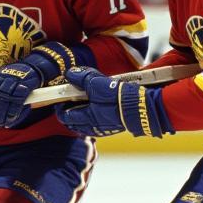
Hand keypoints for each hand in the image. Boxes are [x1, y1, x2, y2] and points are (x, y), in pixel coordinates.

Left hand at [0, 42, 78, 128]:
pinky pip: (16, 104)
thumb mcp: (0, 84)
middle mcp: (0, 81)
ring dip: (3, 117)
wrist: (32, 67)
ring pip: (4, 105)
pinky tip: (12, 118)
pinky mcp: (24, 87)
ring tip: (3, 124)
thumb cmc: (15, 80)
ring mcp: (12, 83)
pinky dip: (13, 114)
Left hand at [56, 67, 172, 138]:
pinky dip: (98, 114)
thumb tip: (70, 74)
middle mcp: (95, 126)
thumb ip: (82, 78)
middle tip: (71, 101)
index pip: (65, 117)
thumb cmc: (118, 97)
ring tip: (87, 102)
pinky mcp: (117, 125)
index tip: (60, 99)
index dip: (60, 107)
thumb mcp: (97, 83)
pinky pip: (102, 122)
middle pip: (76, 123)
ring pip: (89, 123)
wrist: (143, 106)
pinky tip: (103, 105)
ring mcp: (106, 127)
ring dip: (85, 114)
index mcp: (87, 118)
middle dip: (72, 113)